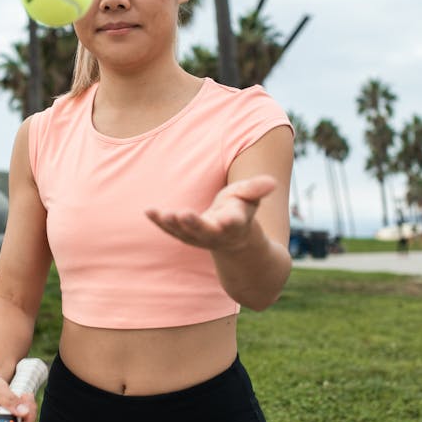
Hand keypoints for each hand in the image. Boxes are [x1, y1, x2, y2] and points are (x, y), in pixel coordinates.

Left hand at [145, 174, 275, 252]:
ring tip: (164, 214)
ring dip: (173, 225)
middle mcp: (217, 234)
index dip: (231, 220)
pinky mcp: (184, 235)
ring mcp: (199, 237)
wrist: (231, 238)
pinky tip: (149, 211)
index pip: (235, 223)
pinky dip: (160, 223)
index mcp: (236, 224)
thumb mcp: (250, 197)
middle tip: (183, 215)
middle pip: (205, 232)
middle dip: (195, 224)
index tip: (227, 217)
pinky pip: (170, 230)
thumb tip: (273, 182)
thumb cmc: (240, 210)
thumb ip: (257, 189)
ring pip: (185, 234)